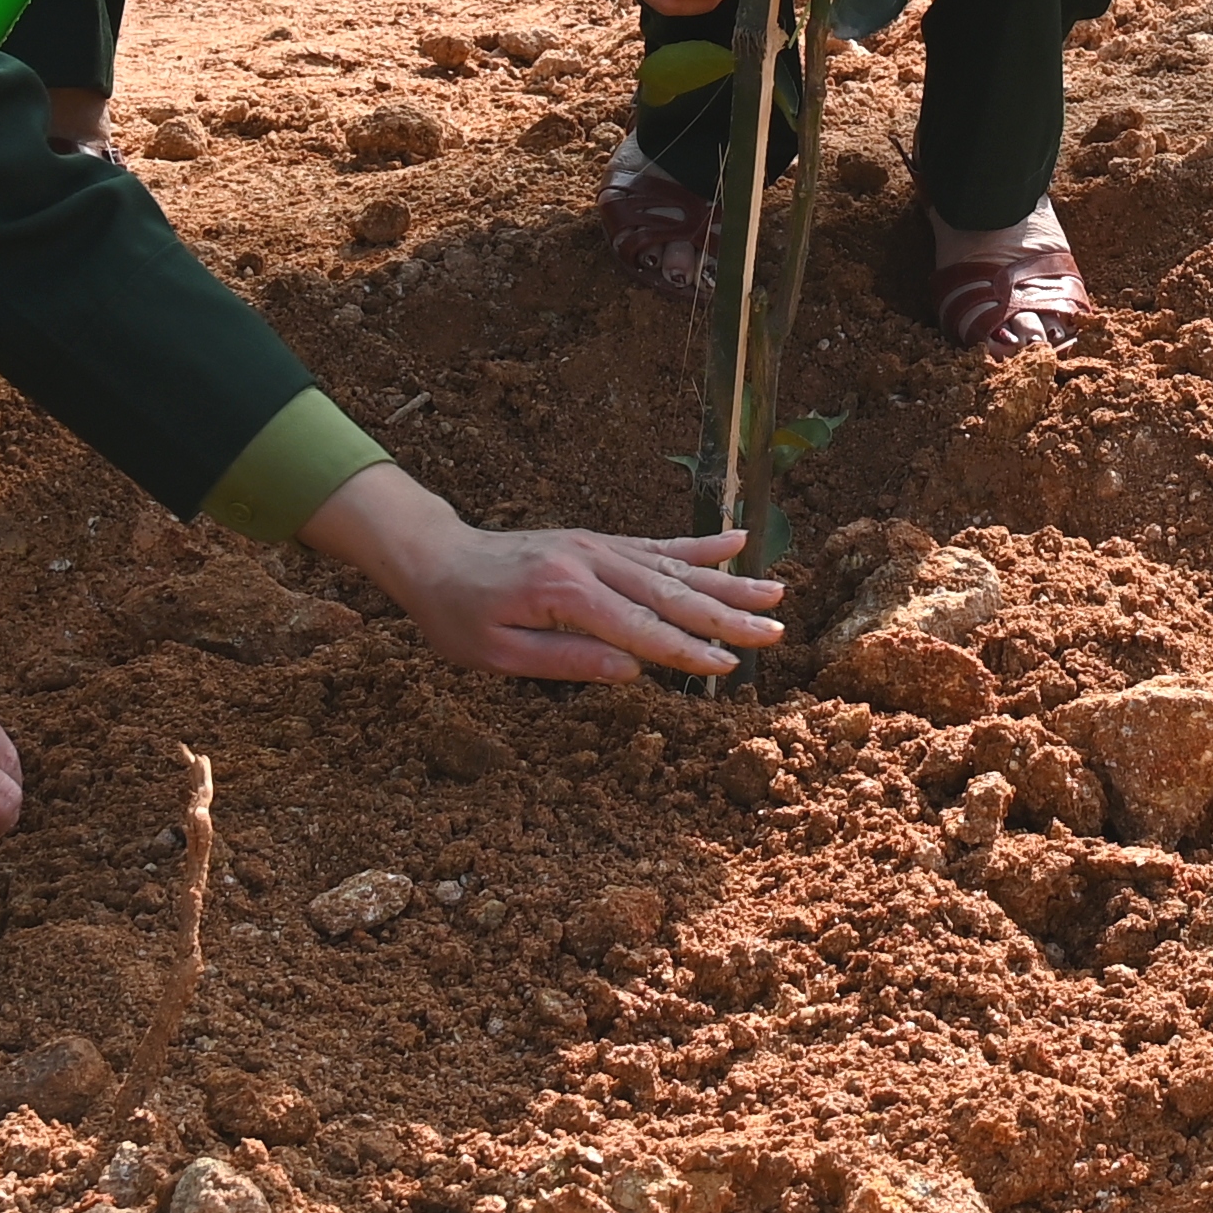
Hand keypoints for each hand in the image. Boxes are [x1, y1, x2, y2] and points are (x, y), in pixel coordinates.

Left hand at [301, 469, 786, 681]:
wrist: (436, 556)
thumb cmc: (457, 615)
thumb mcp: (494, 654)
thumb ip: (565, 660)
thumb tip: (631, 671)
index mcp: (564, 592)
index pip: (638, 628)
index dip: (685, 651)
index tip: (728, 667)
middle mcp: (590, 561)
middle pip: (670, 593)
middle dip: (727, 617)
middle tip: (776, 632)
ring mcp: (599, 546)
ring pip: (674, 567)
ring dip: (728, 582)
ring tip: (776, 592)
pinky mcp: (600, 543)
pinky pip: (658, 544)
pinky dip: (700, 545)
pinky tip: (738, 541)